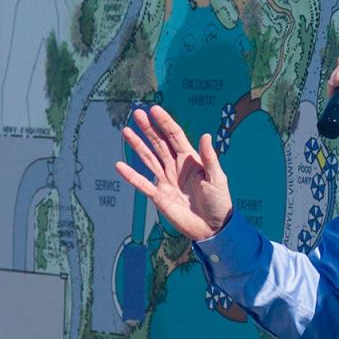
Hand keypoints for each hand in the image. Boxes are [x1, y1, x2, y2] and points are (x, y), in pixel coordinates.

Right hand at [116, 105, 232, 240]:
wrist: (212, 228)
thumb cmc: (219, 202)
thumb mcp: (217, 178)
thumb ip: (209, 158)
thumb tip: (205, 135)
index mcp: (190, 160)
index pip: (174, 136)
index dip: (164, 123)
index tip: (154, 110)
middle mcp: (175, 167)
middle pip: (159, 143)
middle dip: (148, 129)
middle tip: (137, 113)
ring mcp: (165, 180)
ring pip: (148, 158)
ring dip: (137, 145)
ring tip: (126, 131)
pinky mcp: (159, 196)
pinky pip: (142, 183)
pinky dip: (130, 175)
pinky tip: (119, 165)